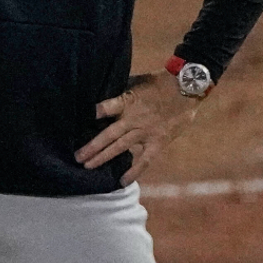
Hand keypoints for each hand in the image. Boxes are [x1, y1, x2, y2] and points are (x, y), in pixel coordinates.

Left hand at [77, 73, 199, 184]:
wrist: (185, 88)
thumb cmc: (158, 82)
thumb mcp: (135, 81)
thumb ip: (120, 92)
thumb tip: (103, 94)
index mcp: (126, 102)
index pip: (104, 108)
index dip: (92, 115)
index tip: (78, 122)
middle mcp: (132, 120)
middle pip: (108, 135)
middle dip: (91, 147)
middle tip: (77, 157)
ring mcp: (145, 132)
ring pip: (120, 147)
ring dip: (103, 157)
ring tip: (88, 166)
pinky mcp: (158, 142)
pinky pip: (145, 160)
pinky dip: (134, 171)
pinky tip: (122, 181)